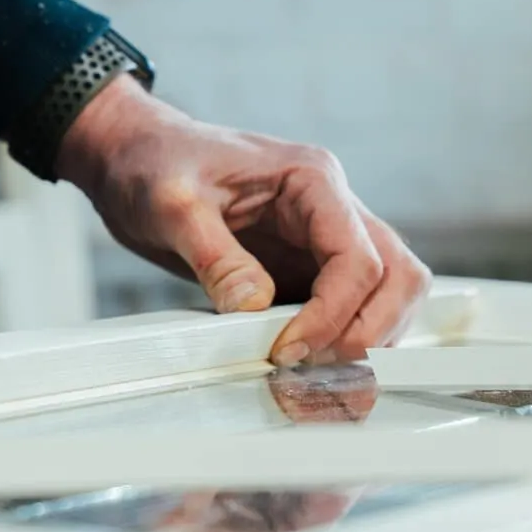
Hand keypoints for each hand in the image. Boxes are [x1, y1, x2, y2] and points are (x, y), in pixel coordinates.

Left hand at [56, 78, 430, 364]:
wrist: (135, 157)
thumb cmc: (154, 162)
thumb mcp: (171, 204)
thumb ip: (215, 255)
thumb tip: (254, 309)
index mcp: (312, 179)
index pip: (358, 257)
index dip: (333, 314)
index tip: (286, 350)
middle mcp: (332, 208)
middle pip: (397, 278)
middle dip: (367, 332)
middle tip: (312, 368)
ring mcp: (325, 239)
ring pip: (389, 295)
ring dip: (365, 340)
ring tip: (311, 374)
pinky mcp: (307, 269)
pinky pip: (350, 309)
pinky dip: (340, 341)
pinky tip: (304, 366)